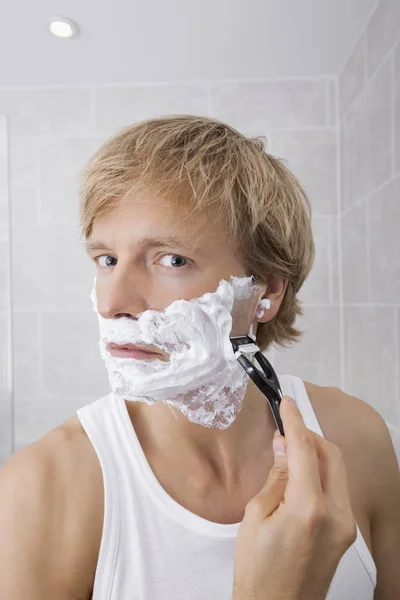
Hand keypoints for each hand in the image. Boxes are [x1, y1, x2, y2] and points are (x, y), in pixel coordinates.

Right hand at [232, 396, 356, 599]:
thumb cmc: (258, 570)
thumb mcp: (256, 517)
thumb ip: (275, 477)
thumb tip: (282, 447)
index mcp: (309, 508)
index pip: (306, 450)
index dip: (296, 421)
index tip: (287, 402)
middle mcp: (336, 515)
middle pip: (331, 455)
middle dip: (309, 436)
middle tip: (285, 429)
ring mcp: (346, 526)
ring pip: (337, 471)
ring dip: (316, 454)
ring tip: (288, 452)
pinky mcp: (346, 534)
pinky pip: (337, 490)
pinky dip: (321, 475)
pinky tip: (301, 476)